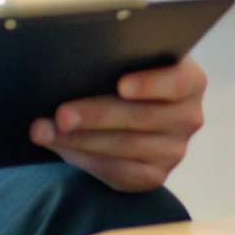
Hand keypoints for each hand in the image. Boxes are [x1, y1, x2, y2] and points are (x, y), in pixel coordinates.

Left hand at [30, 56, 205, 191]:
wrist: (128, 111)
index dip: (151, 84)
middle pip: (141, 117)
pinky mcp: (154, 176)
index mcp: (190, 80)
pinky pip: (118, 172)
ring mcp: (174, 151)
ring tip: (45, 131)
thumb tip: (76, 61)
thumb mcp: (129, 61)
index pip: (178, 81)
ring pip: (123, 147)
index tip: (121, 85)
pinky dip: (84, 159)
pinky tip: (60, 148)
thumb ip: (116, 58)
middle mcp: (188, 117)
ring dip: (79, 140)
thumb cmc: (123, 74)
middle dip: (95, 116)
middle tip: (61, 114)